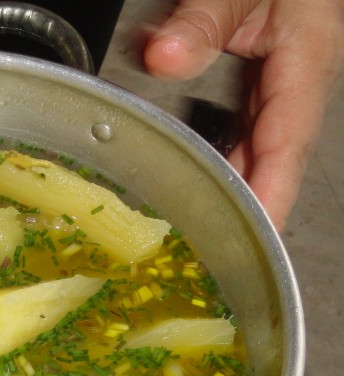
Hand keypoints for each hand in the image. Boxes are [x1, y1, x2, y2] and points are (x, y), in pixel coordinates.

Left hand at [143, 0, 343, 229]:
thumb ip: (203, 19)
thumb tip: (166, 58)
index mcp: (307, 58)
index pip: (287, 143)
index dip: (271, 194)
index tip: (255, 236)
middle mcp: (298, 77)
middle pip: (275, 157)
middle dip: (251, 208)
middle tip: (216, 256)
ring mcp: (282, 79)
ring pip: (259, 147)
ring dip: (235, 188)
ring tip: (202, 234)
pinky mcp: (262, 76)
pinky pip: (246, 130)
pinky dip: (224, 160)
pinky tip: (196, 182)